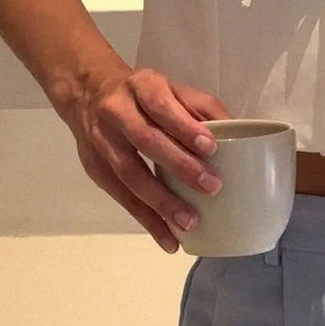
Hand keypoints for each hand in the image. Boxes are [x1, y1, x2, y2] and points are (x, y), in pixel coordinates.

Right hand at [63, 61, 231, 252]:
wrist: (87, 94)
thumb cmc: (144, 96)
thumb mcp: (172, 89)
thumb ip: (202, 107)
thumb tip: (237, 133)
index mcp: (141, 87)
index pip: (161, 105)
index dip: (184, 127)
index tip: (211, 147)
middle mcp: (116, 112)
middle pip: (145, 140)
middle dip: (179, 165)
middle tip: (211, 188)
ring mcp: (101, 142)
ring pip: (129, 174)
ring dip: (160, 201)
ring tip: (189, 223)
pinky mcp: (95, 168)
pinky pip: (121, 197)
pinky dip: (146, 220)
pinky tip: (167, 238)